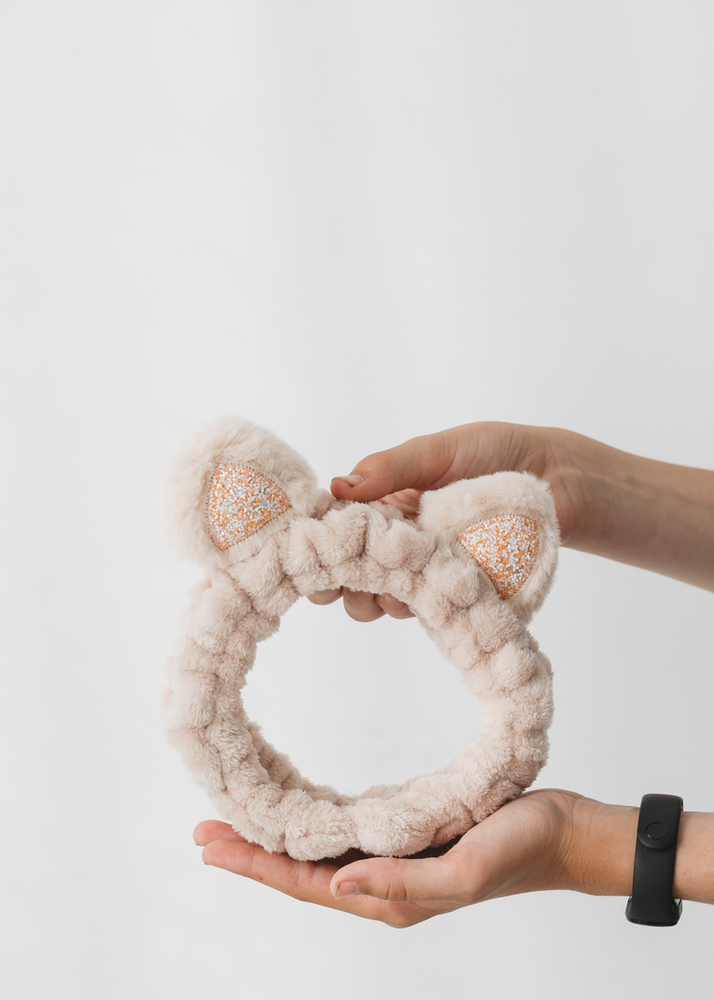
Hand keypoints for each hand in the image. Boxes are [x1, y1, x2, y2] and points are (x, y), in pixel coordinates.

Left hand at [195, 790, 618, 927]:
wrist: (562, 834)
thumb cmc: (520, 849)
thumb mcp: (464, 869)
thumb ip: (402, 882)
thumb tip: (336, 882)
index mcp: (391, 897)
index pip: (306, 885)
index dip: (255, 865)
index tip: (210, 844)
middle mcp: (384, 885)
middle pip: (301, 873)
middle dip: (251, 853)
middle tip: (203, 831)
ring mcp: (396, 863)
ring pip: (319, 856)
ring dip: (275, 842)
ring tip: (235, 823)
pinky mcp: (409, 838)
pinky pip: (347, 837)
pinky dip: (313, 827)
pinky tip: (297, 814)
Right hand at [308, 422, 580, 620]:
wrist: (559, 478)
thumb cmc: (495, 453)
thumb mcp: (437, 451)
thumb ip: (390, 468)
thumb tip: (338, 485)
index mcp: (384, 504)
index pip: (336, 528)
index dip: (318, 545)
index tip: (308, 556)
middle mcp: (400, 541)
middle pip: (351, 574)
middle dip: (340, 585)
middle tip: (341, 586)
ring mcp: (428, 571)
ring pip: (383, 601)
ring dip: (377, 602)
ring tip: (391, 593)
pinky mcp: (458, 594)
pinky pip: (428, 613)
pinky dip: (419, 610)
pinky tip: (426, 599)